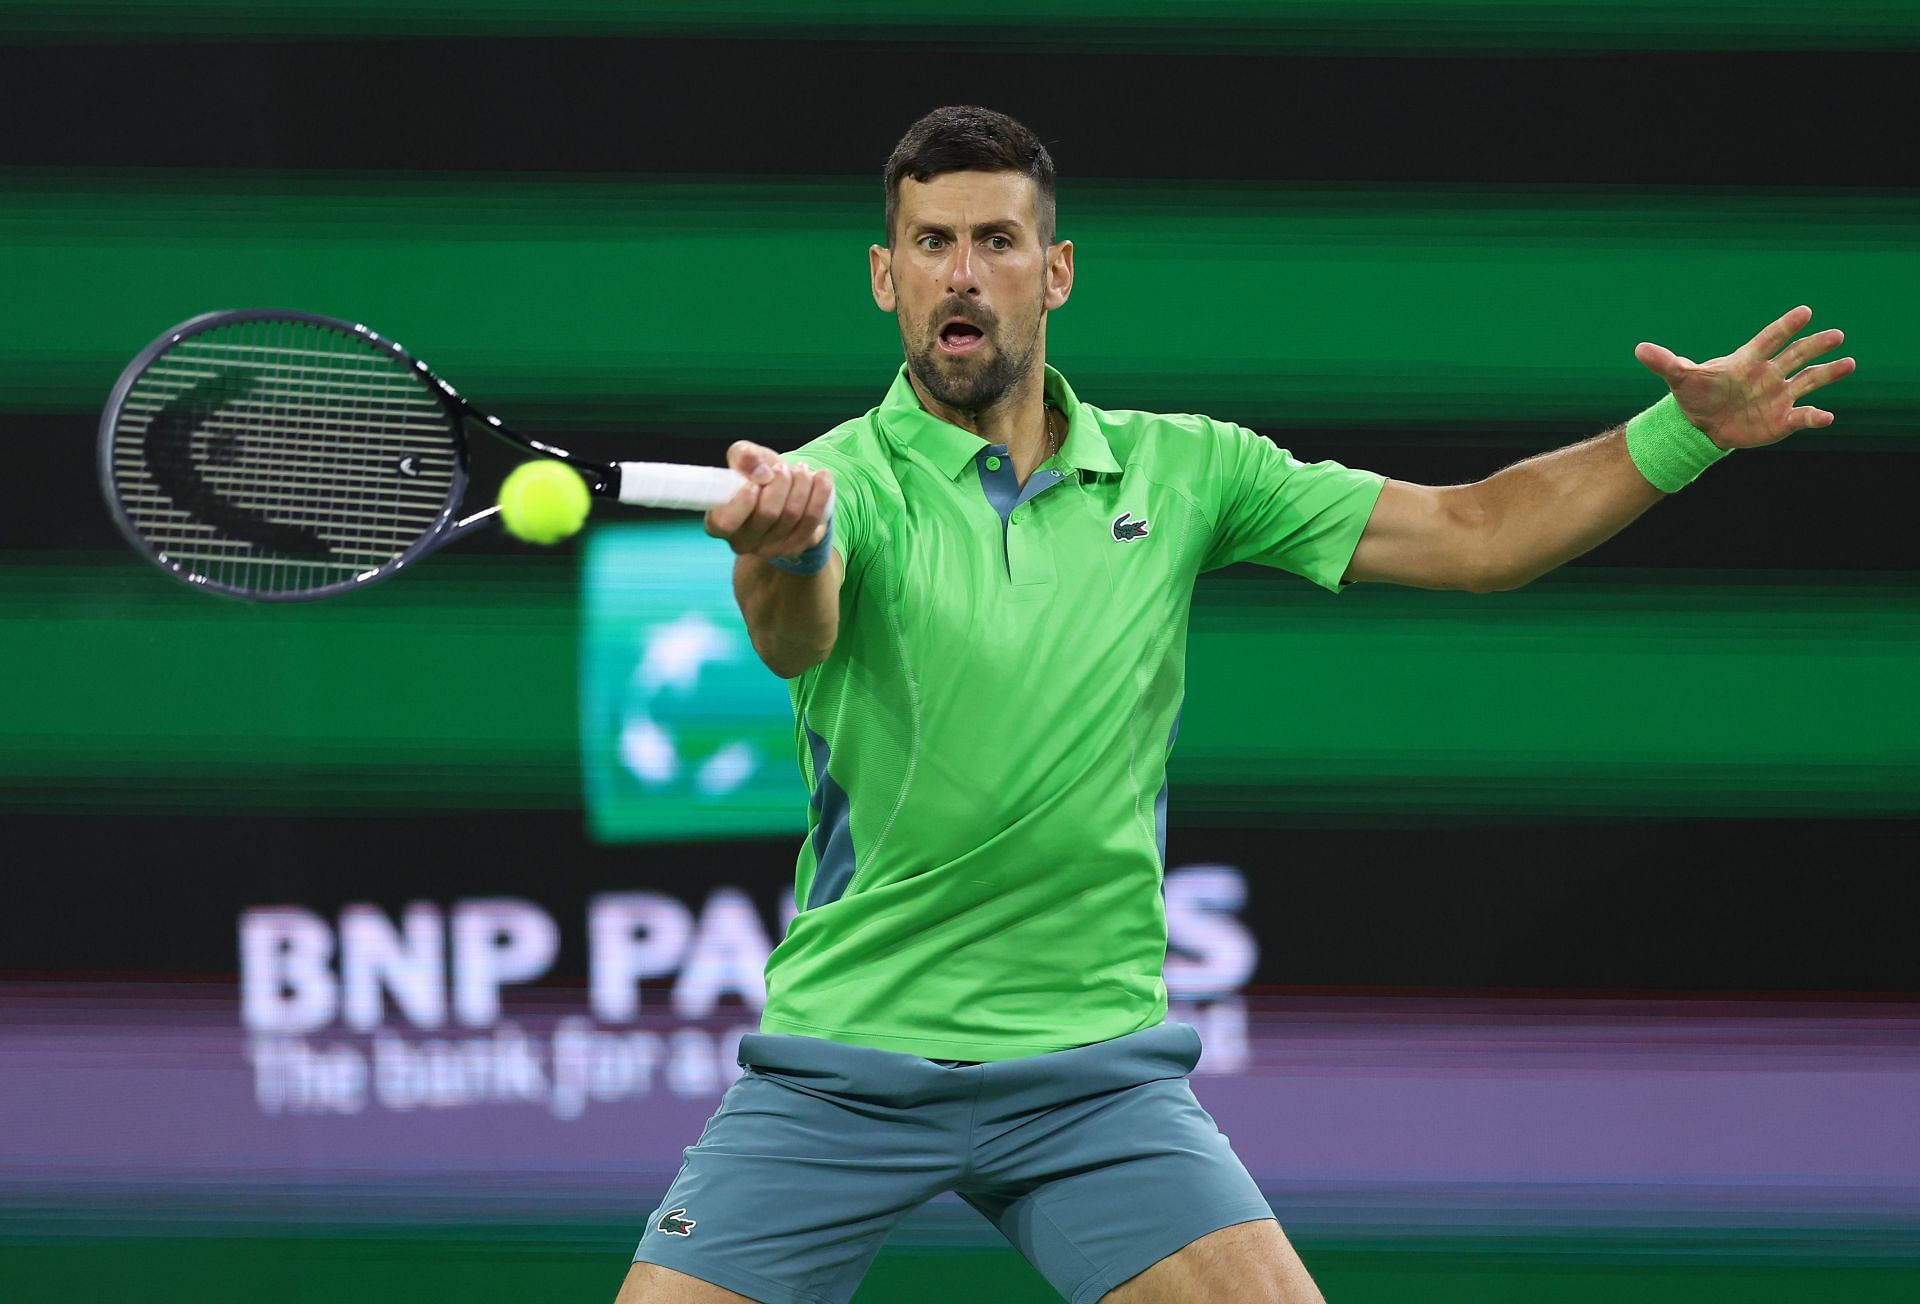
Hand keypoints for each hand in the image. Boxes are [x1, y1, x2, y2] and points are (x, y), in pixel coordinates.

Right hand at [704, 441, 833, 560]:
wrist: (782, 491)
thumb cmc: (755, 475)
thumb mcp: (744, 457)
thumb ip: (743, 456)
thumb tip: (760, 471)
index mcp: (719, 522)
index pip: (726, 522)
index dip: (743, 501)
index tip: (755, 481)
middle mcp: (742, 541)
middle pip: (767, 514)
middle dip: (780, 482)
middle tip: (782, 468)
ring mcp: (769, 549)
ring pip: (791, 514)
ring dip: (801, 484)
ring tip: (800, 470)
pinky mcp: (794, 547)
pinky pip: (811, 520)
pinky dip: (820, 494)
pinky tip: (822, 477)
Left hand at [1634, 305, 1856, 449]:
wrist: (1701, 425)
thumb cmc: (1695, 396)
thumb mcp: (1679, 378)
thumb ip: (1665, 362)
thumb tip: (1639, 348)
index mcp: (1747, 360)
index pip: (1770, 339)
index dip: (1786, 327)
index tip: (1805, 312)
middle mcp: (1768, 374)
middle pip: (1797, 355)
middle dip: (1816, 345)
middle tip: (1837, 335)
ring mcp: (1778, 396)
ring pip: (1809, 381)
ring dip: (1829, 373)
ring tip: (1848, 363)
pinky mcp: (1782, 419)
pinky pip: (1804, 416)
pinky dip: (1815, 416)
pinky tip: (1826, 416)